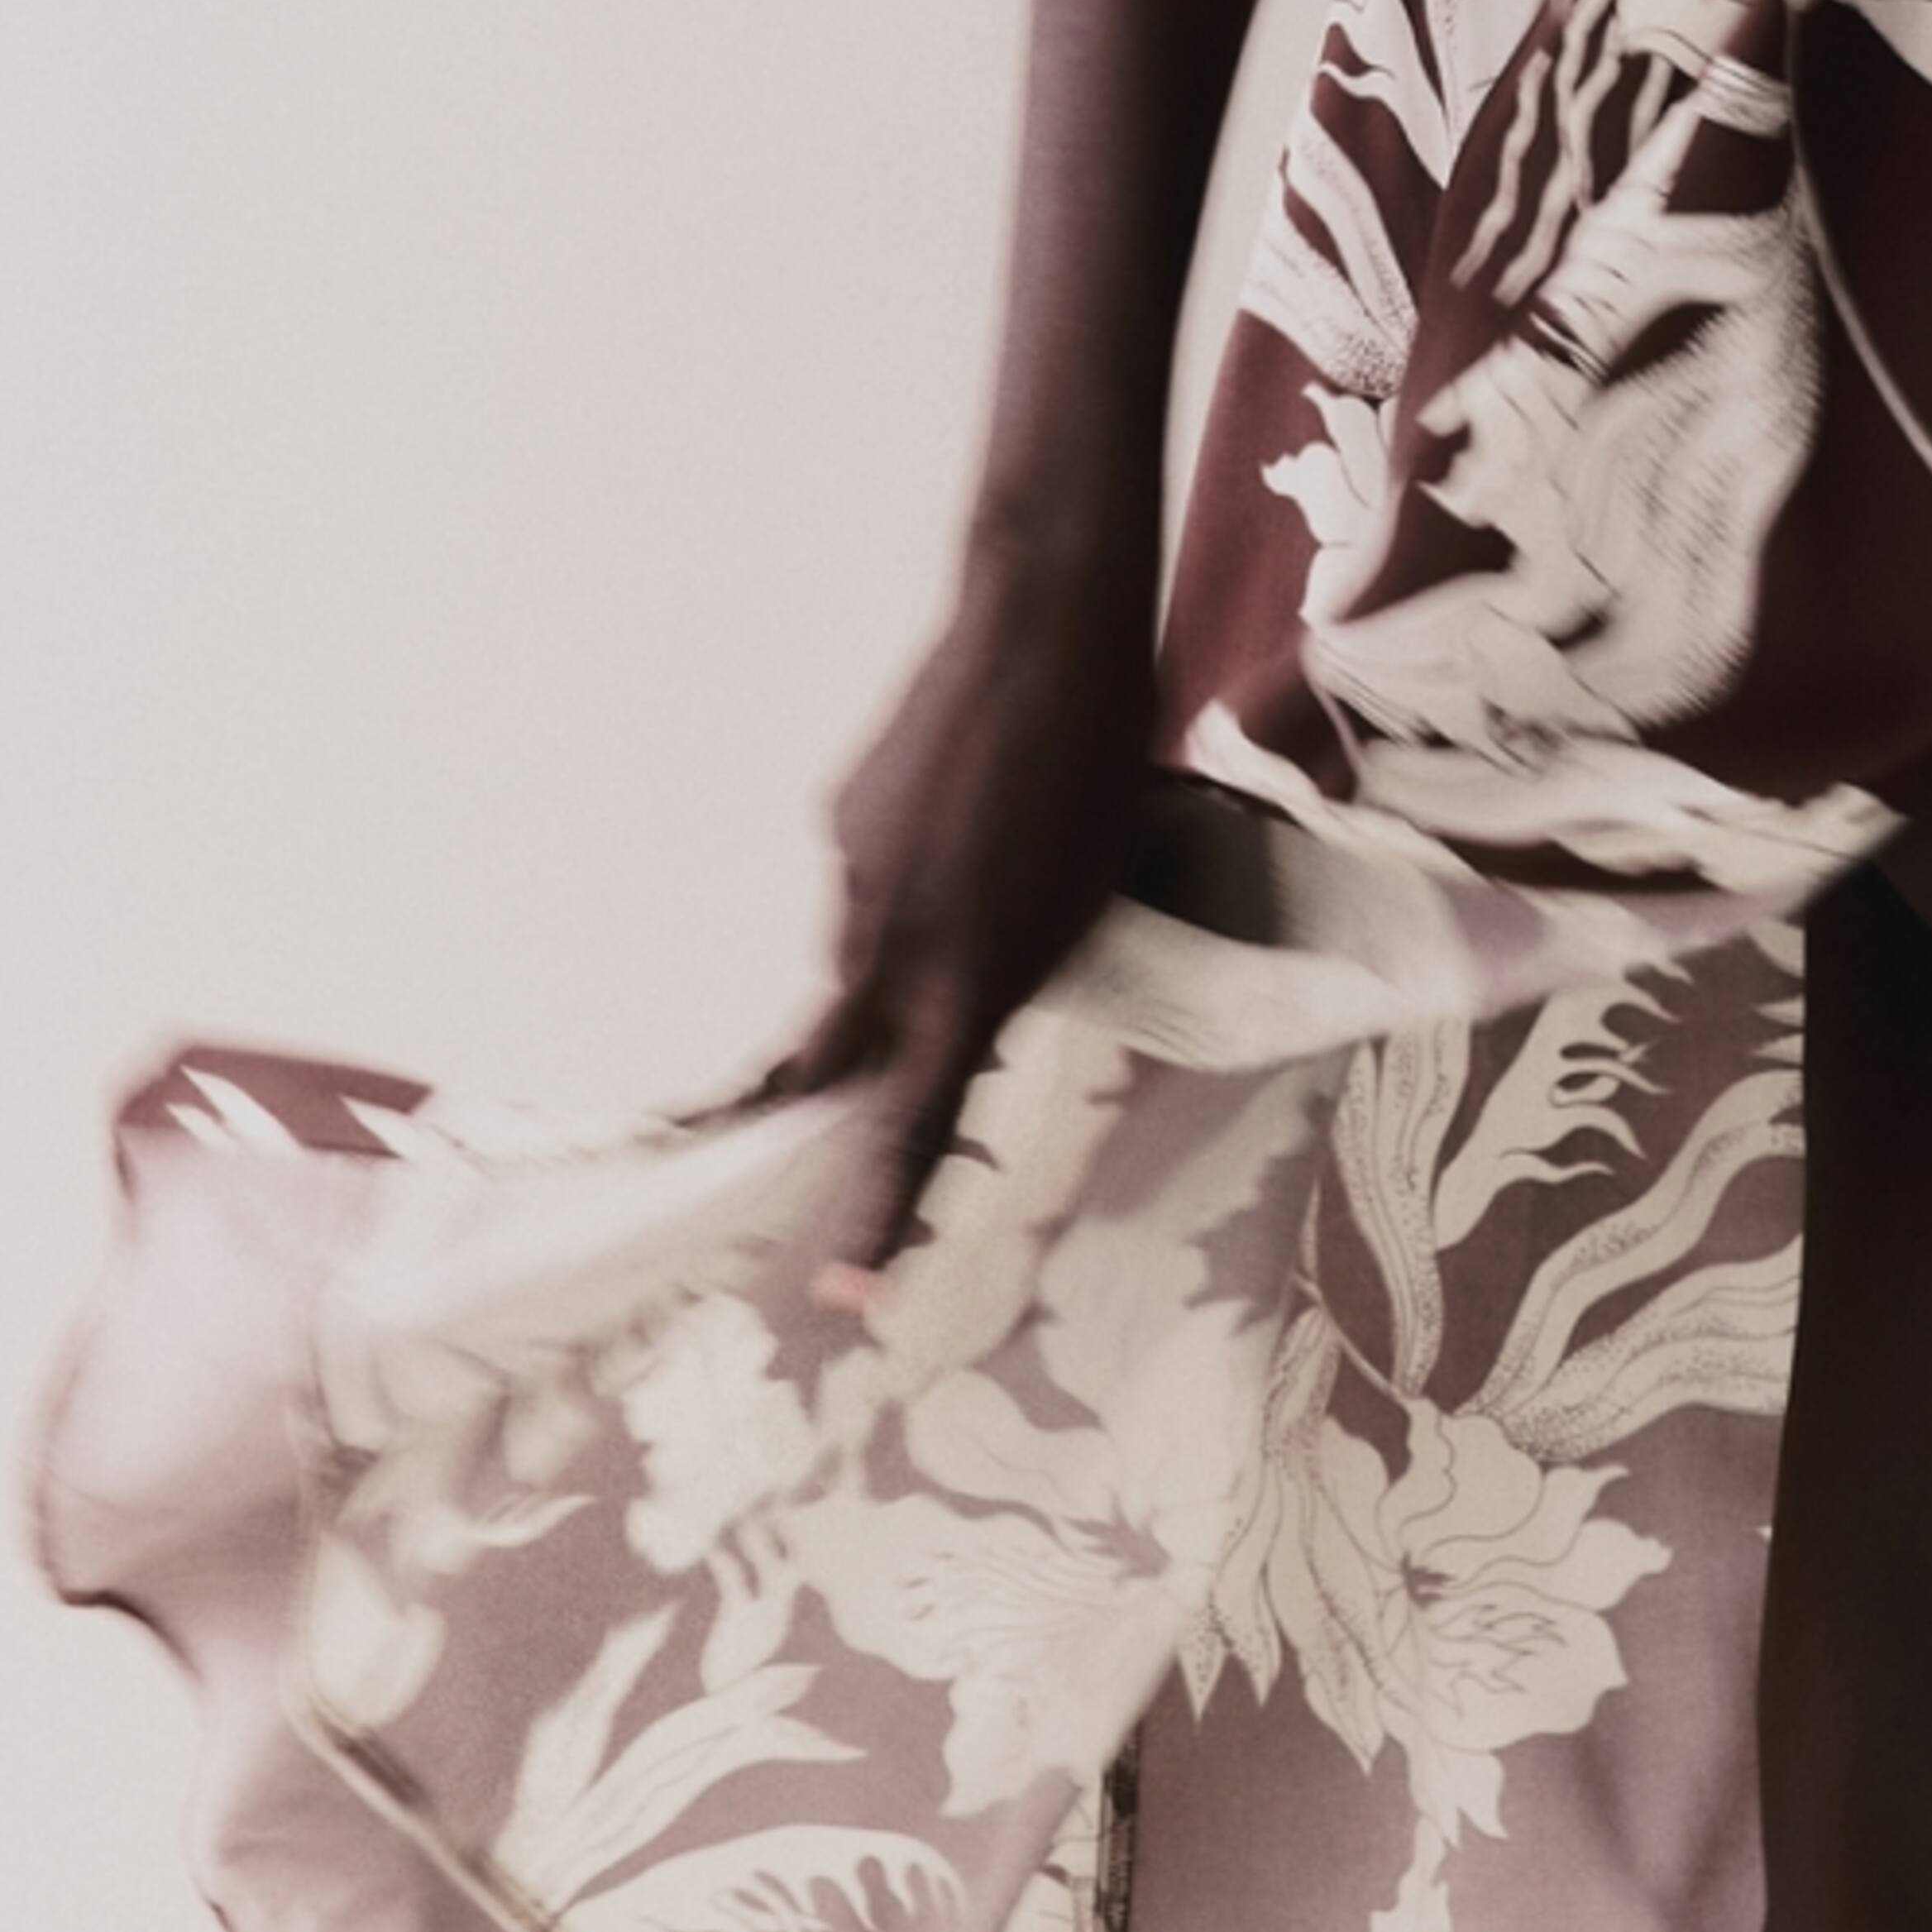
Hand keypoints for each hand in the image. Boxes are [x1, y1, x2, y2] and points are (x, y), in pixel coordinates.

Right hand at [751, 523, 1163, 1295]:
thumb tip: (958, 1015)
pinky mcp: (839, 820)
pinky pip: (866, 882)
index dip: (876, 1222)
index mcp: (969, 980)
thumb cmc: (1102, 771)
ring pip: (862, 960)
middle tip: (830, 1116)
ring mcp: (851, 878)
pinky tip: (965, 812)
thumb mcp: (1084, 906)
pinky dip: (905, 879)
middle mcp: (889, 945)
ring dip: (908, 955)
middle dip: (833, 1097)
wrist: (1044, 629)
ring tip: (996, 871)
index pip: (910, 1129)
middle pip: (841, 1056)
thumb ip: (1011, 980)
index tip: (839, 1303)